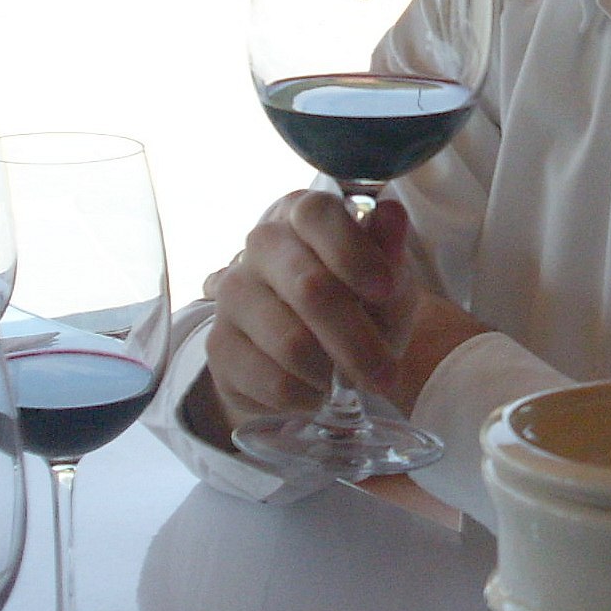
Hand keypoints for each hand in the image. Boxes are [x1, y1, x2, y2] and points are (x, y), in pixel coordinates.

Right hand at [202, 190, 424, 431]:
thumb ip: (390, 251)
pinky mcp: (219, 343)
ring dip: (331, 375)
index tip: (384, 289)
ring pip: (291, 343)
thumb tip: (390, 214)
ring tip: (345, 379)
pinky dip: (306, 397)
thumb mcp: (388, 278)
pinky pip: (271, 381)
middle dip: (357, 341)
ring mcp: (233, 292)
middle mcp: (261, 244)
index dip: (353, 253)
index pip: (318, 216)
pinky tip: (316, 391)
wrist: (319, 347)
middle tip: (386, 374)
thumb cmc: (362, 299)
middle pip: (310, 289)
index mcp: (303, 213)